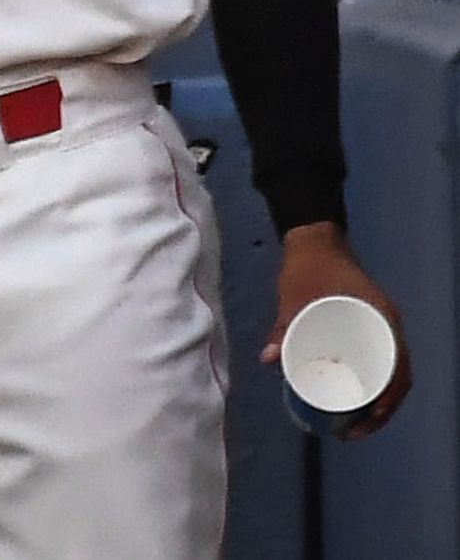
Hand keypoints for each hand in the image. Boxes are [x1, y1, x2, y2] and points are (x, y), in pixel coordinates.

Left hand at [264, 222, 411, 438]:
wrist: (314, 238)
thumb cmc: (309, 265)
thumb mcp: (295, 296)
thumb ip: (283, 326)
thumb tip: (268, 360)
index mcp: (380, 319)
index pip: (398, 370)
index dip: (388, 401)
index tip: (368, 421)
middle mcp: (387, 326)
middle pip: (396, 378)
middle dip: (380, 410)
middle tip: (352, 430)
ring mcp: (379, 327)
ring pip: (388, 373)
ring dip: (375, 400)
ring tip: (351, 423)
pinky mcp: (367, 327)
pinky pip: (377, 361)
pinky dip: (369, 383)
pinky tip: (350, 397)